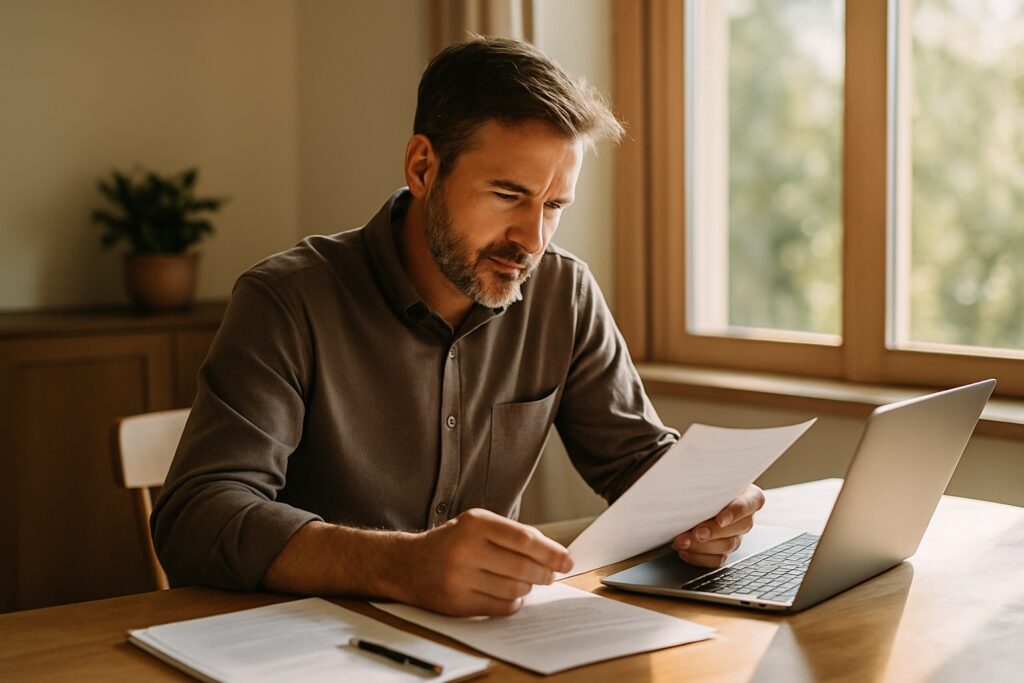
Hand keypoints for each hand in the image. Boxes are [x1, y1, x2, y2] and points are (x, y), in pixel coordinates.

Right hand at [398, 508, 572, 616]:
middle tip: (551, 575)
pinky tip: (512, 595)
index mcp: (475, 523)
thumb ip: (513, 536)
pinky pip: (500, 607)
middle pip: (523, 567)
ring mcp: (460, 578)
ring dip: (528, 588)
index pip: (525, 539)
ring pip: (514, 589)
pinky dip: (513, 603)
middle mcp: (466, 549)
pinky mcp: (457, 602)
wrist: (408, 564)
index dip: (551, 552)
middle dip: (544, 574)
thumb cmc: (453, 542)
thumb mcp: (477, 525)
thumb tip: (554, 556)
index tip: (567, 561)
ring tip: (527, 583)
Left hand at [671, 484, 764, 567]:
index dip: (735, 513)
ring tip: (681, 541)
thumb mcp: (710, 476)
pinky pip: (717, 560)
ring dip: (702, 546)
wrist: (697, 495)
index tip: (720, 519)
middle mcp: (745, 518)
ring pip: (727, 546)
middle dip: (713, 532)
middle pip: (738, 528)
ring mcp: (736, 535)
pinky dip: (699, 557)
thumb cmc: (706, 482)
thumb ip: (707, 479)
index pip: (749, 504)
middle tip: (695, 533)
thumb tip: (689, 478)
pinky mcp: (724, 550)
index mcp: (749, 496)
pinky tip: (685, 551)